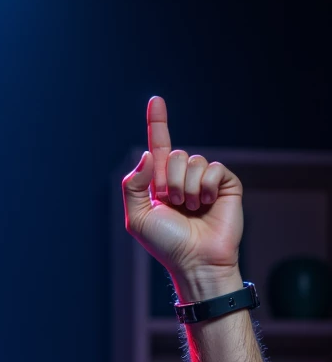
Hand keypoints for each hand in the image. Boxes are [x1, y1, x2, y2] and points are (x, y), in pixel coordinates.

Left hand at [122, 97, 242, 302]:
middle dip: (171, 181)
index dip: (158, 123)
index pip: (159, 146)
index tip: (156, 100)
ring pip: (195, 161)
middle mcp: (183, 179)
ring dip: (188, 188)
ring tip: (192, 209)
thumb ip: (134, 185)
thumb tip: (149, 154)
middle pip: (176, 155)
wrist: (196, 261)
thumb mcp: (138, 218)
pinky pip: (214, 168)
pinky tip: (208, 203)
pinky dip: (207, 186)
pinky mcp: (226, 184)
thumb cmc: (166, 244)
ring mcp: (205, 181)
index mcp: (161, 184)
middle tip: (175, 205)